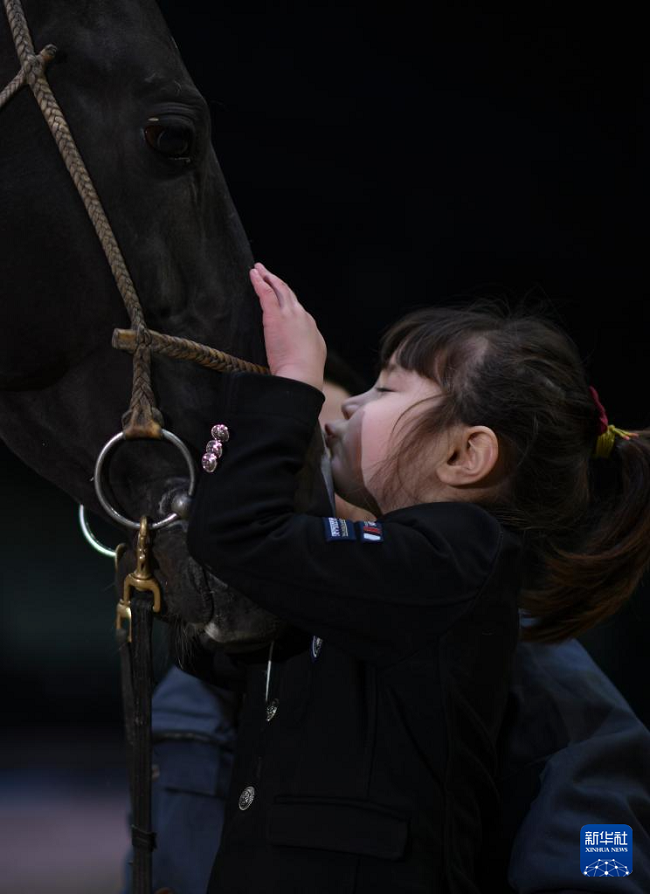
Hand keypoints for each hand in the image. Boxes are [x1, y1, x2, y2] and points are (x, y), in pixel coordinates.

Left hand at [250, 261, 326, 391]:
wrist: (302, 376)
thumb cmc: (304, 375)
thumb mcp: (310, 360)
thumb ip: (304, 351)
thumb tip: (300, 354)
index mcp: (310, 327)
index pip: (297, 310)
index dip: (288, 301)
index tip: (280, 296)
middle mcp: (302, 316)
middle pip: (289, 294)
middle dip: (278, 282)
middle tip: (268, 273)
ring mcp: (289, 314)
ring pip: (278, 289)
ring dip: (268, 277)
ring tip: (259, 269)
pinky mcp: (275, 316)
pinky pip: (265, 293)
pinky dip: (259, 282)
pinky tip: (253, 274)